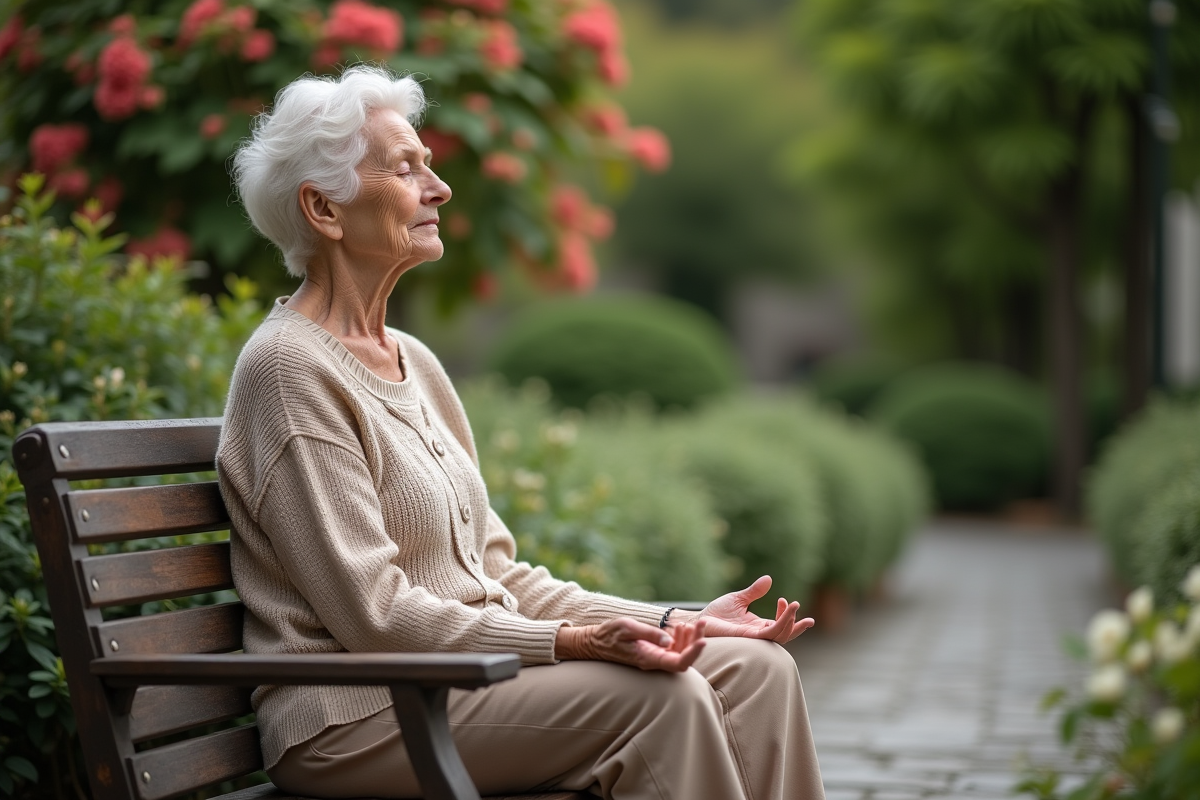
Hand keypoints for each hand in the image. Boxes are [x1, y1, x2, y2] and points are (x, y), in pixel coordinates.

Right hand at [556, 617, 705, 671]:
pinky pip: (673, 650)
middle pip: (684, 659)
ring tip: (694, 623)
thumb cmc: (609, 634)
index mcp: (649, 659)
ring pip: (680, 655)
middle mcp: (654, 663)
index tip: (703, 640)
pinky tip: (680, 627)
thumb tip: (670, 639)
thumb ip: (650, 633)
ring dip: (691, 640)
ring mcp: (655, 659)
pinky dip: (681, 639)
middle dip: (696, 642)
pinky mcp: (654, 654)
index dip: (693, 654)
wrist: (595, 642)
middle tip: (702, 623)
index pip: (679, 663)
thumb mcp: (628, 628)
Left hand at [686, 575, 813, 643]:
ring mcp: (754, 637)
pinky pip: (768, 634)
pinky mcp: (747, 637)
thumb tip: (769, 578)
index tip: (786, 600)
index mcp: (758, 626)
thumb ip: (755, 591)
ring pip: (780, 636)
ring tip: (793, 605)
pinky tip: (784, 614)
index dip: (788, 616)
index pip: (779, 626)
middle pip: (784, 635)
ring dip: (790, 622)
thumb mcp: (740, 598)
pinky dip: (779, 625)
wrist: (701, 619)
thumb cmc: (717, 612)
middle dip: (796, 626)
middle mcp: (758, 633)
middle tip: (802, 611)